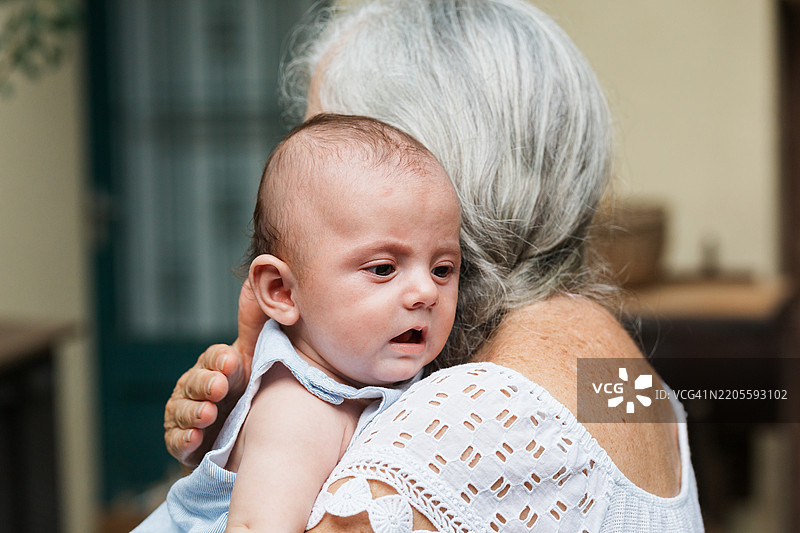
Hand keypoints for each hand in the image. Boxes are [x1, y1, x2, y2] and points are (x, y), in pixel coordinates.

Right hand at [164, 280, 265, 465]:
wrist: (248, 432)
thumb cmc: (250, 387)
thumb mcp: (256, 354)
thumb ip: (255, 322)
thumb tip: (257, 278)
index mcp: (215, 366)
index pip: (213, 358)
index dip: (220, 360)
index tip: (232, 361)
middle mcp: (196, 388)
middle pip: (195, 383)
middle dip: (205, 384)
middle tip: (220, 387)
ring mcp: (187, 415)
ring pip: (182, 411)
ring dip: (194, 412)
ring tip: (209, 415)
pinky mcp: (185, 444)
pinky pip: (177, 441)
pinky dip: (183, 440)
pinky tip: (193, 439)